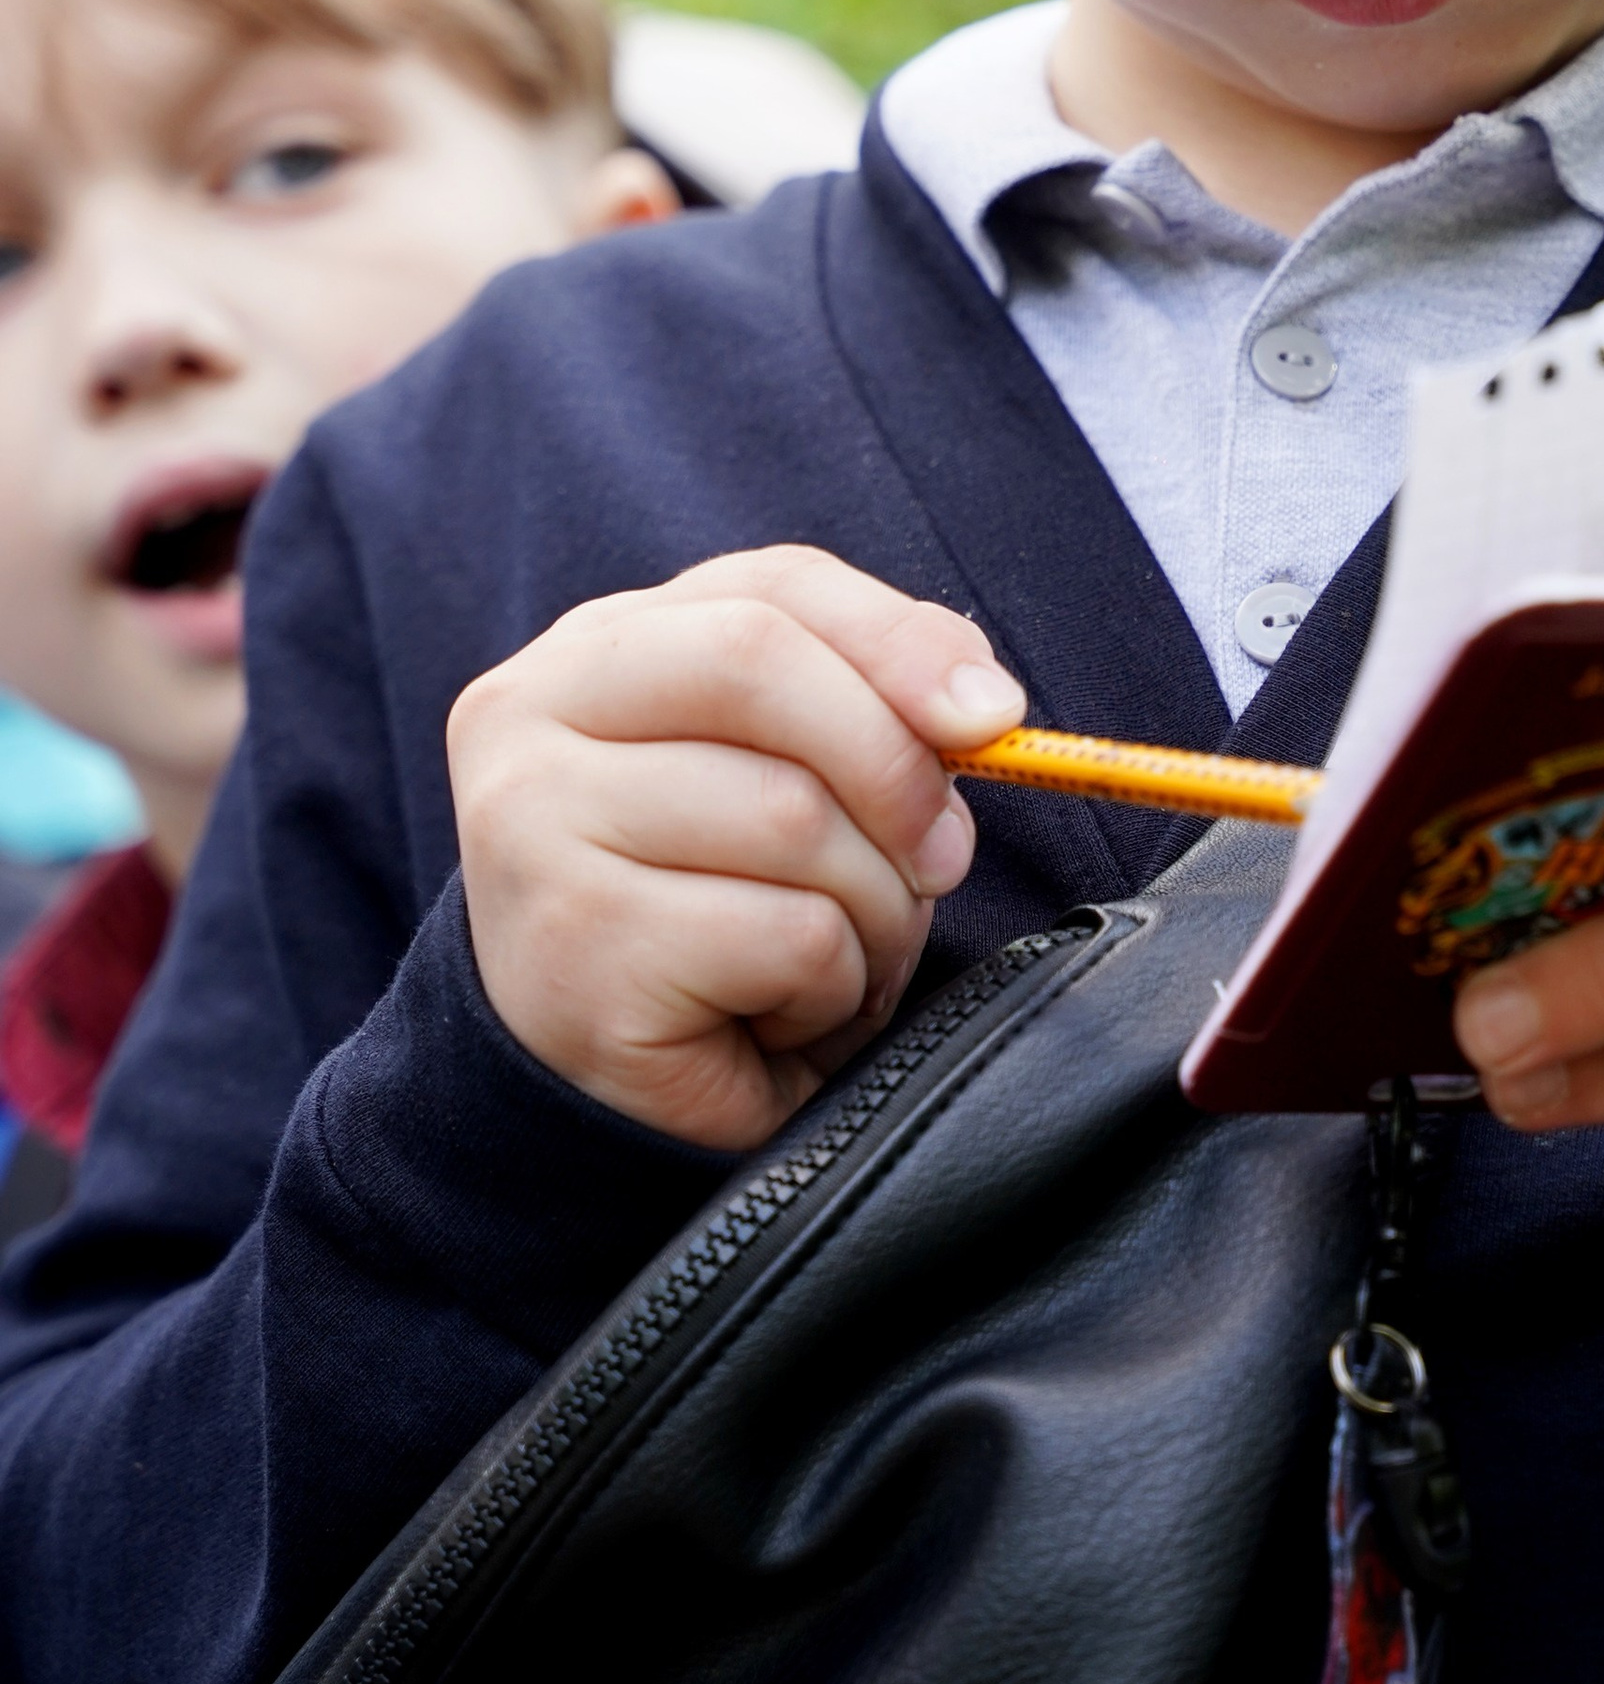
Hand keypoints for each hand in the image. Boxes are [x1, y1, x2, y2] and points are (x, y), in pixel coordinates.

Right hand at [449, 547, 1024, 1150]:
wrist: (604, 1094)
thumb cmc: (718, 913)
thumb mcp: (788, 781)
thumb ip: (871, 703)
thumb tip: (984, 703)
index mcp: (594, 651)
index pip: (772, 588)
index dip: (899, 639)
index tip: (995, 715)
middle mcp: (528, 717)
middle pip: (763, 664)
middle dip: (892, 764)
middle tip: (940, 860)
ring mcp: (530, 828)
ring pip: (792, 814)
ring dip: (872, 906)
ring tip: (834, 958)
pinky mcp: (574, 947)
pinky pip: (788, 936)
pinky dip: (831, 986)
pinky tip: (779, 1015)